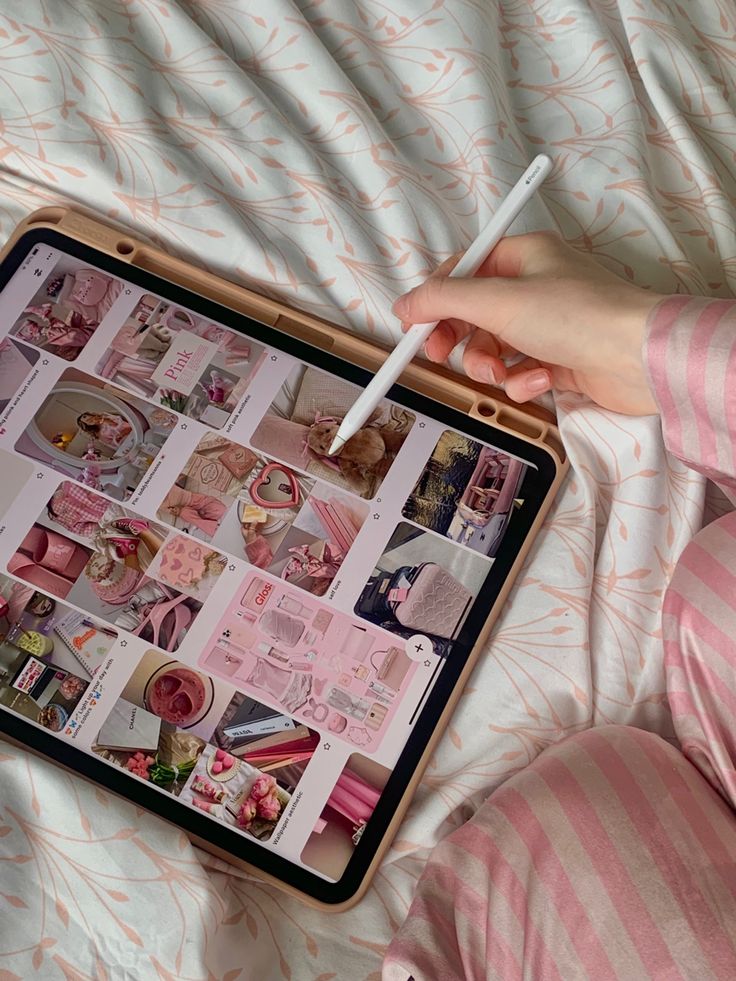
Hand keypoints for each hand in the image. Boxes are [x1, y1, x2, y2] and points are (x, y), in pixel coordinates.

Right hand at [392, 232, 662, 414]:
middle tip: (440, 356)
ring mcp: (551, 325)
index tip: (413, 327)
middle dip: (460, 339)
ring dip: (492, 366)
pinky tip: (542, 380)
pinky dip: (525, 381)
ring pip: (497, 348)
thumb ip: (444, 300)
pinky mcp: (564, 361)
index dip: (436, 297)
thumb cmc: (577, 316)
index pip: (465, 270)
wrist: (638, 358)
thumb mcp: (498, 301)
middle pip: (475, 313)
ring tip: (503, 375)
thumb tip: (404, 304)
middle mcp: (537, 286)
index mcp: (524, 257)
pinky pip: (524, 372)